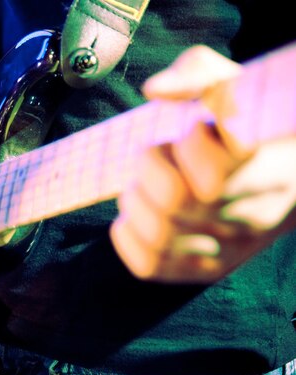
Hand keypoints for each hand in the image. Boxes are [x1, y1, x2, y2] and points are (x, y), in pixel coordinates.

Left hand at [110, 45, 295, 282]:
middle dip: (150, 166)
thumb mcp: (240, 87)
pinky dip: (127, 236)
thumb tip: (154, 91)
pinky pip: (149, 266)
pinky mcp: (205, 270)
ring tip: (145, 183)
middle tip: (159, 152)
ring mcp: (229, 251)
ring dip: (135, 200)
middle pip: (174, 201)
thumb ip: (200, 72)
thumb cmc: (252, 127)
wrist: (291, 180)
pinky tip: (136, 215)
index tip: (194, 130)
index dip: (189, 144)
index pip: (214, 174)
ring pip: (158, 235)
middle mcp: (252, 217)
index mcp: (268, 171)